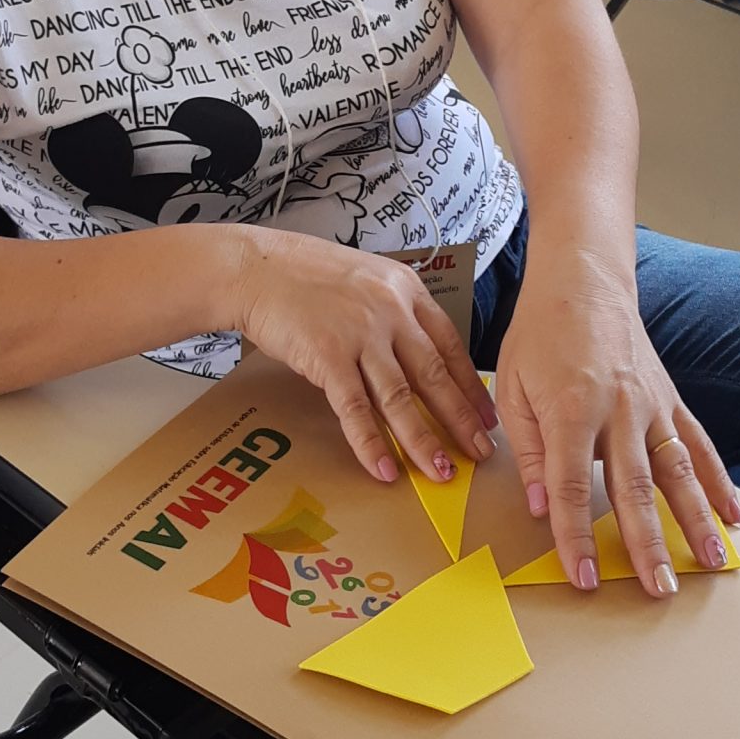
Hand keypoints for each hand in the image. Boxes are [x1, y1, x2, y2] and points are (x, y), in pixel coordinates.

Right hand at [229, 227, 497, 484]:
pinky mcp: (327, 356)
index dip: (470, 386)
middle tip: (481, 453)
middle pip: (434, 375)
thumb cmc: (303, 274)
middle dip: (460, 420)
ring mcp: (360, 333)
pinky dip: (371, 443)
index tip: (485, 417)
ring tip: (441, 471)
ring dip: (423, 440)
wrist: (254, 267)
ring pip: (401, 397)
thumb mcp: (365, 280)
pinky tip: (385, 468)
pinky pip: (356, 409)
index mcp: (406, 289)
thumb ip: (392, 312)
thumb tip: (413, 358)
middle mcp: (391, 310)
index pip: (450, 345)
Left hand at [492, 245, 739, 596]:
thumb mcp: (512, 389)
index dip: (575, 536)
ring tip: (709, 564)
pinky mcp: (670, 401)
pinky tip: (733, 517)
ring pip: (677, 473)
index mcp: (571, 409)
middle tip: (657, 590)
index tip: (582, 576)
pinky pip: (699, 447)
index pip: (571, 487)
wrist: (583, 282)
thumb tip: (539, 506)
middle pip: (634, 489)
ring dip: (695, 522)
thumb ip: (526, 450)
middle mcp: (618, 410)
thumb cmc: (540, 335)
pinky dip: (717, 483)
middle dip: (645, 544)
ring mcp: (651, 406)